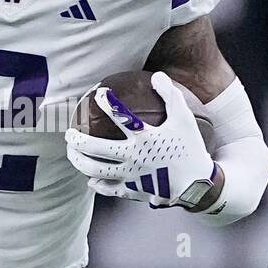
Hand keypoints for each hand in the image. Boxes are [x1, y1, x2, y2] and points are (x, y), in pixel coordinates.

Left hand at [65, 72, 216, 208]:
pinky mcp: (133, 192)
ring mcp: (132, 176)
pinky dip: (98, 185)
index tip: (99, 94)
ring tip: (72, 154)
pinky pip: (110, 189)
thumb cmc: (190, 148)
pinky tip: (91, 181)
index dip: (108, 103)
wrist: (198, 185)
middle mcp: (135, 157)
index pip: (121, 117)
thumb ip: (170, 95)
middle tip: (69, 134)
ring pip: (98, 170)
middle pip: (98, 149)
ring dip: (80, 162)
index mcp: (147, 138)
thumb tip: (157, 75)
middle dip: (78, 140)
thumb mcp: (184, 119)